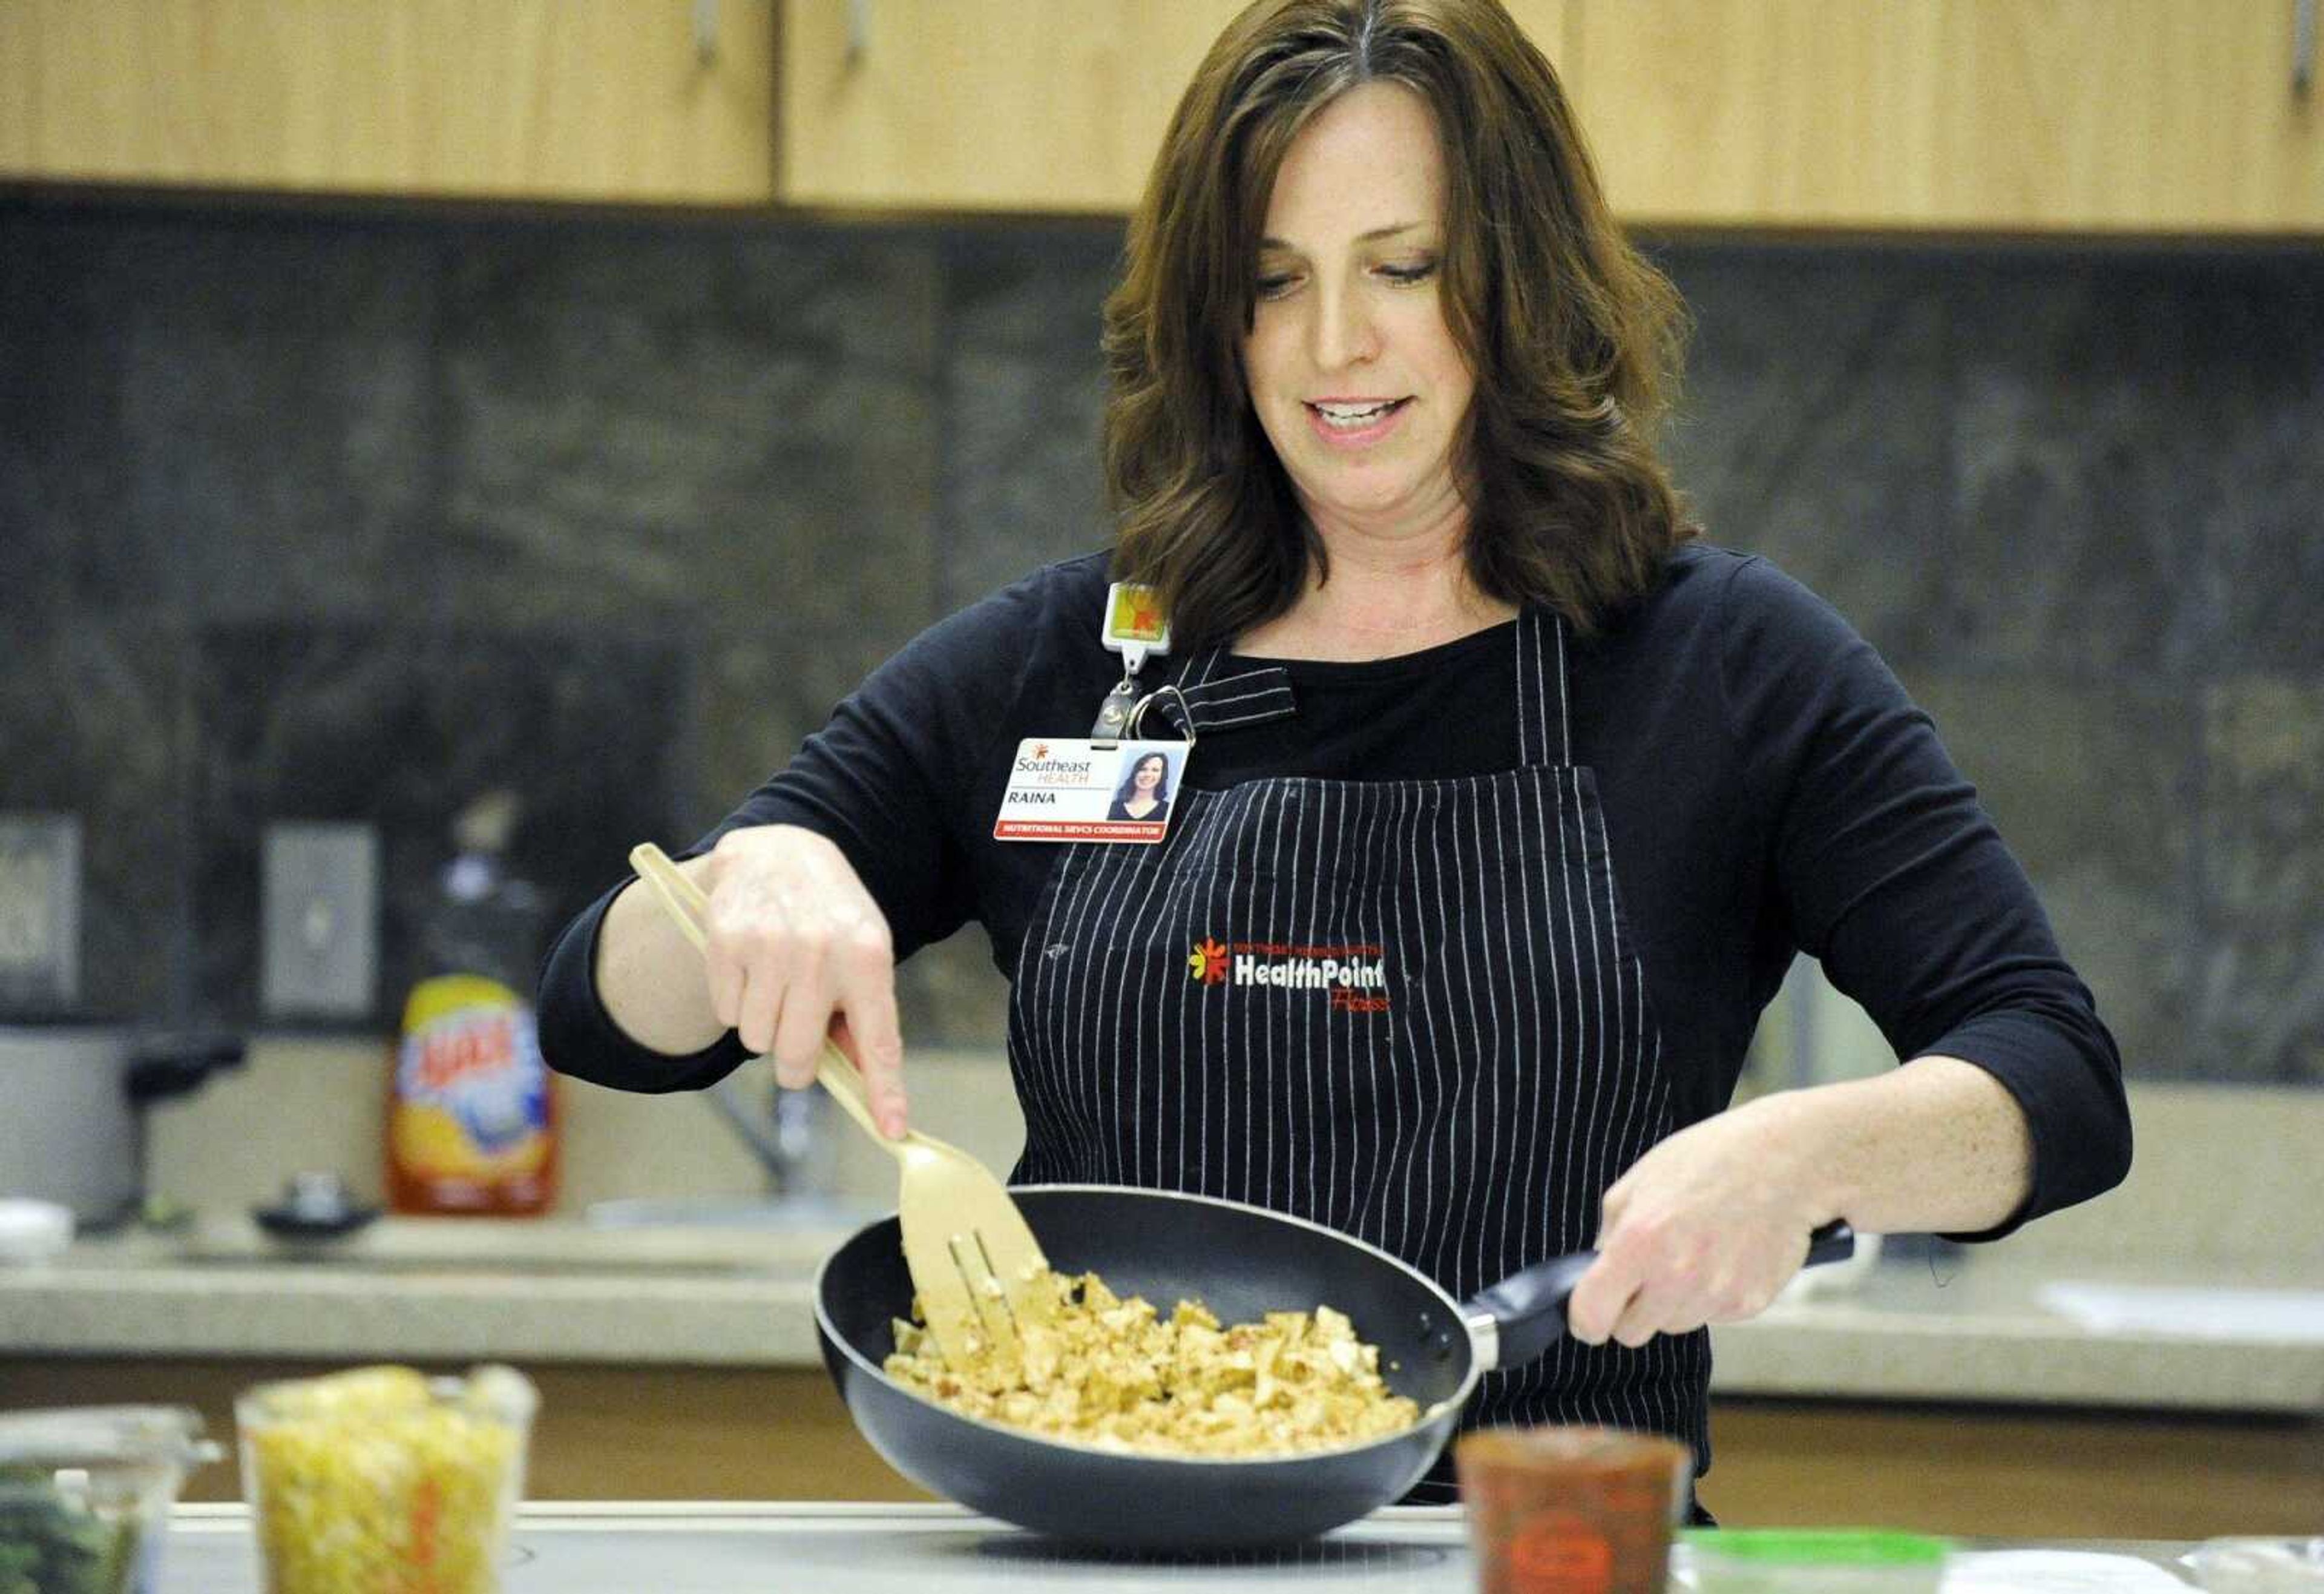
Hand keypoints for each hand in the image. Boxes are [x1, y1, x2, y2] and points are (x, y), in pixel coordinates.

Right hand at [699, 825, 908, 1137]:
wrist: (780, 851)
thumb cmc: (831, 917)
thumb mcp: (864, 954)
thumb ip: (864, 1018)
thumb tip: (861, 1084)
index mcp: (869, 957)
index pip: (879, 1040)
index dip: (885, 1091)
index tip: (892, 1129)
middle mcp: (821, 952)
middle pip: (797, 1054)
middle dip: (796, 1062)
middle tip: (797, 1037)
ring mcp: (770, 945)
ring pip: (756, 1039)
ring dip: (764, 1027)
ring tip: (777, 985)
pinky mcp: (726, 940)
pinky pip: (725, 1013)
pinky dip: (735, 1003)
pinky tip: (752, 968)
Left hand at [1564, 1097, 1830, 1348]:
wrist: (1786, 1161)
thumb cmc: (1710, 1160)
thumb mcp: (1640, 1181)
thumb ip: (1610, 1231)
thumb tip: (1598, 1270)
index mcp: (1639, 1243)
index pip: (1593, 1315)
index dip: (1585, 1320)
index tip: (1588, 1317)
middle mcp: (1676, 1277)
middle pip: (1632, 1332)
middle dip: (1631, 1309)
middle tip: (1649, 1270)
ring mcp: (1715, 1295)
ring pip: (1673, 1324)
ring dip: (1673, 1301)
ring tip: (1695, 1251)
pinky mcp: (1749, 1304)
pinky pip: (1712, 1317)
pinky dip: (1711, 1297)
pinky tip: (1723, 1256)